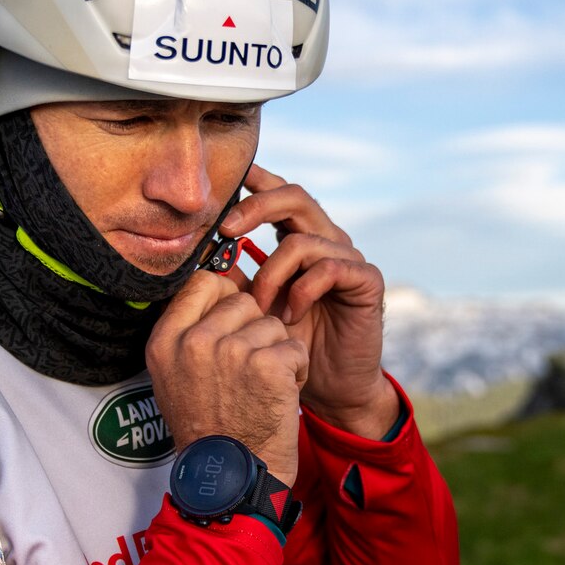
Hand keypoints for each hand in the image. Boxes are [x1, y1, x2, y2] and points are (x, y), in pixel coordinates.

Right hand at [147, 270, 307, 487]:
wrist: (231, 479)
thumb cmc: (209, 431)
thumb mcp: (174, 377)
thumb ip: (189, 331)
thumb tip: (221, 284)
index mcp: (165, 340)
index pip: (203, 282)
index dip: (227, 297)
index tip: (235, 323)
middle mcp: (193, 341)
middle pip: (243, 301)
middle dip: (255, 330)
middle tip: (249, 370)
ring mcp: (230, 351)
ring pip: (272, 324)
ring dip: (277, 353)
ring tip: (263, 388)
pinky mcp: (267, 365)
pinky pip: (295, 347)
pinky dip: (296, 371)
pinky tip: (280, 396)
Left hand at [223, 163, 398, 438]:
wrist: (330, 386)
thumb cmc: (292, 345)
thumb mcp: (254, 308)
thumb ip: (235, 277)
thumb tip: (198, 251)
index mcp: (301, 238)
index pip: (280, 194)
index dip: (257, 180)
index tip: (228, 179)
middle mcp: (327, 240)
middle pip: (295, 196)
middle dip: (256, 207)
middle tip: (226, 229)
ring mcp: (349, 258)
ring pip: (303, 240)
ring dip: (272, 273)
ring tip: (260, 307)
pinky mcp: (366, 280)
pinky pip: (329, 268)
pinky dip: (302, 291)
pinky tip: (291, 316)